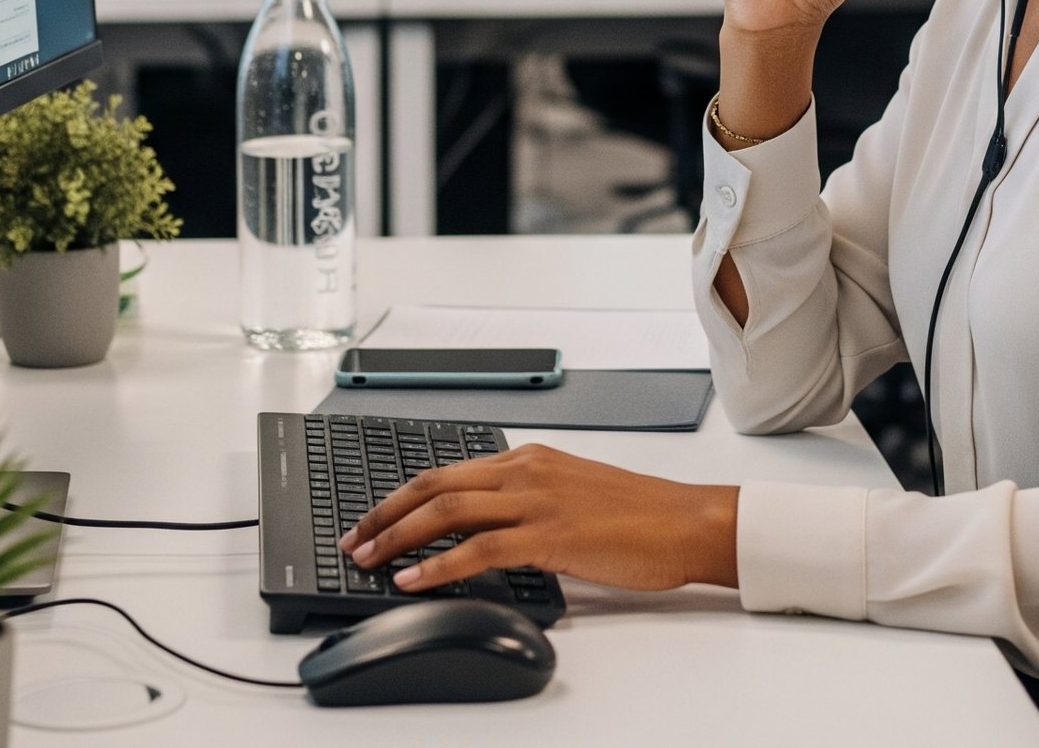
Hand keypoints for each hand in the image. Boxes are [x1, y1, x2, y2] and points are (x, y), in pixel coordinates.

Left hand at [338, 444, 737, 593]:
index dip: (401, 496)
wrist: (684, 521)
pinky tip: (415, 580)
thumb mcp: (569, 495)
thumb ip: (525, 505)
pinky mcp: (550, 536)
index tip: (372, 518)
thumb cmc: (636, 515)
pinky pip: (479, 550)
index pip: (448, 471)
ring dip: (399, 536)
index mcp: (529, 458)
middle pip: (435, 484)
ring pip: (448, 510)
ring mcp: (536, 500)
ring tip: (369, 559)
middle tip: (354, 538)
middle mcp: (526, 470)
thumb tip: (482, 533)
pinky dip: (439, 566)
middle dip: (385, 512)